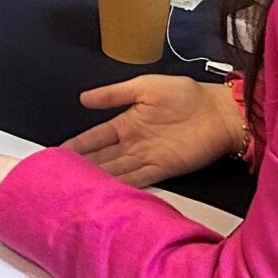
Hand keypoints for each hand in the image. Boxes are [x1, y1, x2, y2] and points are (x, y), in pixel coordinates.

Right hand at [61, 76, 244, 186]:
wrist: (219, 111)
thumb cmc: (185, 94)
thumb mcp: (143, 86)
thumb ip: (113, 94)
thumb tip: (83, 98)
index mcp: (127, 122)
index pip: (96, 137)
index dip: (78, 145)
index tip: (58, 153)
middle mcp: (133, 144)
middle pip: (102, 158)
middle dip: (82, 167)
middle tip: (59, 177)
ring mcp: (147, 158)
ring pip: (115, 171)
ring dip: (97, 179)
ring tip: (75, 187)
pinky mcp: (163, 170)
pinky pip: (137, 180)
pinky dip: (121, 186)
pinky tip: (105, 191)